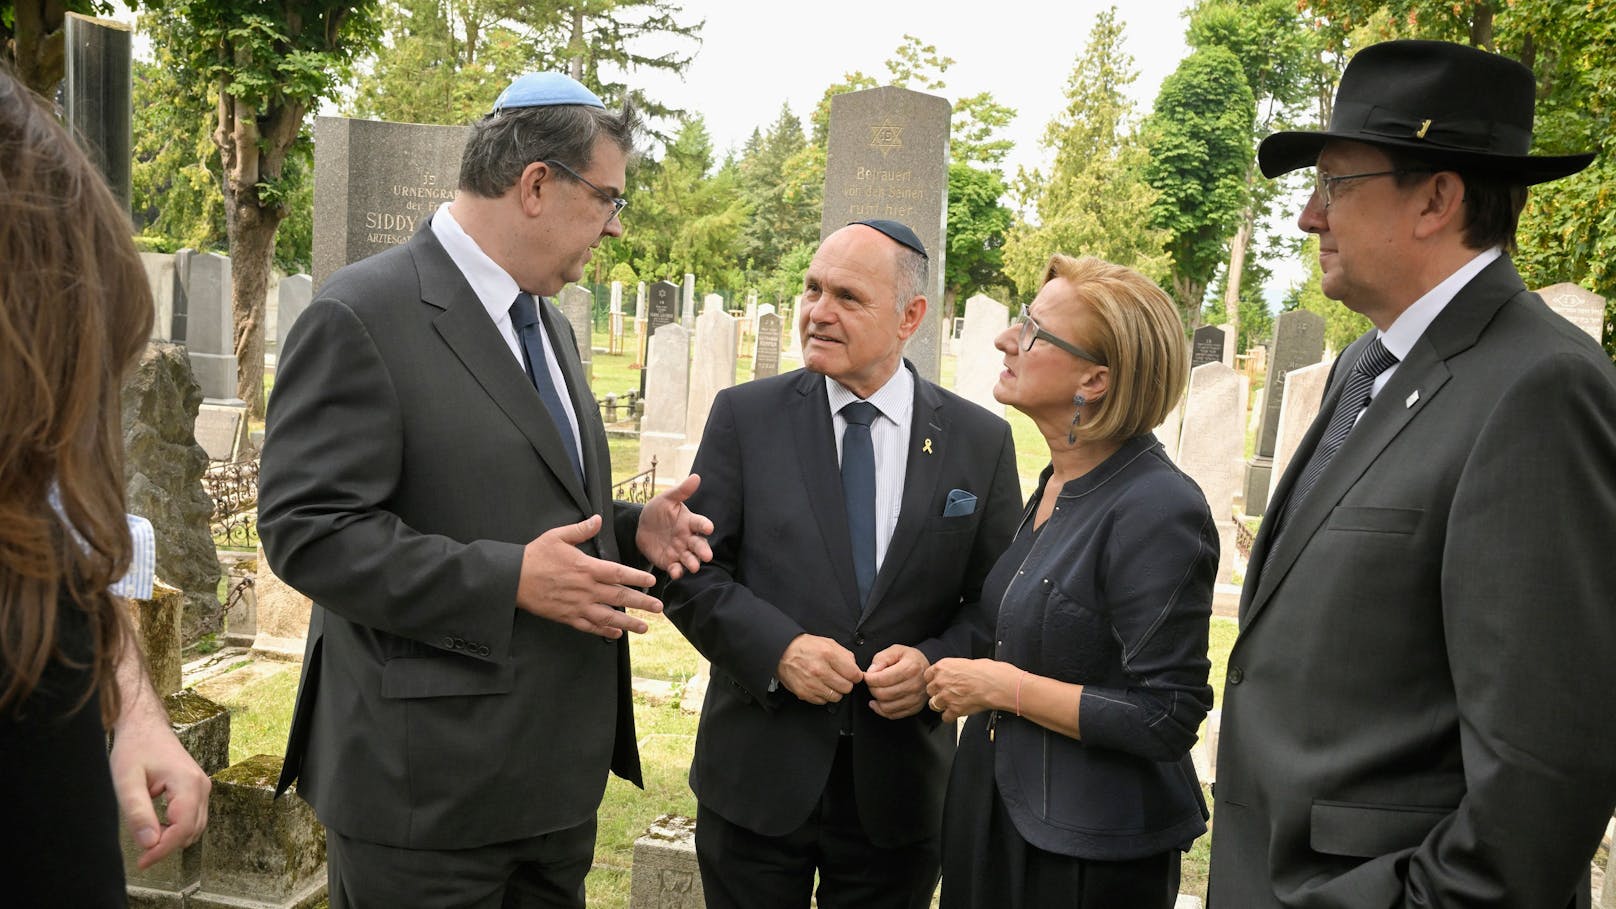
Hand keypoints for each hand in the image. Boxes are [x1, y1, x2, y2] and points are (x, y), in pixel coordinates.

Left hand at [109, 707, 210, 869]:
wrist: (144, 726)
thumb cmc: (135, 749)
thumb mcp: (127, 781)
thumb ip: (138, 812)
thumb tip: (149, 843)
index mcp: (188, 783)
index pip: (183, 828)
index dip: (163, 849)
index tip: (142, 861)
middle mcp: (201, 786)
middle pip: (192, 830)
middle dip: (167, 845)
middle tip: (140, 853)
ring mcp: (202, 786)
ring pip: (195, 826)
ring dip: (173, 838)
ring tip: (146, 836)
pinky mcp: (197, 788)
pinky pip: (193, 817)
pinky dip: (177, 828)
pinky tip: (156, 826)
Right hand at [519, 514, 661, 638]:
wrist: (513, 578)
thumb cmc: (535, 555)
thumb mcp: (557, 536)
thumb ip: (581, 530)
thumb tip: (598, 519)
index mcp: (587, 568)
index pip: (619, 573)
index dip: (637, 577)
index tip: (651, 581)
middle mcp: (586, 589)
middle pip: (620, 597)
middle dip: (642, 603)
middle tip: (659, 608)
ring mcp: (578, 606)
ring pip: (609, 617)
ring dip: (628, 622)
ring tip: (645, 627)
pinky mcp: (567, 617)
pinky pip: (590, 626)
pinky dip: (605, 631)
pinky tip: (617, 634)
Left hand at [636, 473, 714, 579]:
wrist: (641, 527)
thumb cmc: (658, 511)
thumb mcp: (667, 499)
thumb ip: (681, 491)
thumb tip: (696, 477)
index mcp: (689, 522)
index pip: (700, 523)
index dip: (705, 526)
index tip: (709, 528)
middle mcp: (688, 538)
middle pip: (699, 545)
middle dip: (703, 550)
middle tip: (706, 556)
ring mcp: (680, 551)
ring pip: (690, 558)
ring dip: (693, 563)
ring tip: (693, 566)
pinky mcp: (670, 562)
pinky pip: (676, 568)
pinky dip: (677, 571)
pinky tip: (676, 573)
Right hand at [776, 634, 862, 703]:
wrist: (782, 652)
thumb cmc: (805, 647)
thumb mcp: (828, 643)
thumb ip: (845, 655)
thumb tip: (855, 668)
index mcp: (828, 655)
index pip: (854, 674)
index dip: (856, 675)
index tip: (853, 675)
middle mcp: (820, 670)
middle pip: (846, 687)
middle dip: (846, 683)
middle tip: (840, 678)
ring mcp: (812, 684)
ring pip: (836, 697)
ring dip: (835, 691)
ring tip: (829, 682)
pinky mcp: (804, 693)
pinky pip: (823, 701)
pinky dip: (824, 695)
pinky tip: (819, 686)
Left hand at [864, 644, 929, 718]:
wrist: (930, 671)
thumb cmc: (912, 660)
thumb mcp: (896, 650)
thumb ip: (882, 658)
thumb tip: (871, 671)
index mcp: (910, 668)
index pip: (882, 679)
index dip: (869, 679)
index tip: (866, 676)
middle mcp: (914, 685)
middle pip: (883, 693)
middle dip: (872, 688)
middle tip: (871, 683)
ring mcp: (915, 699)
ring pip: (887, 706)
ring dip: (876, 700)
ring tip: (875, 691)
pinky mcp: (914, 708)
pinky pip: (893, 715)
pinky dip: (882, 710)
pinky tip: (878, 703)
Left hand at [924, 658, 1017, 723]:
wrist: (997, 684)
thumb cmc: (988, 671)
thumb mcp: (967, 662)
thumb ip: (955, 669)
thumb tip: (955, 674)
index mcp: (943, 666)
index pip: (928, 675)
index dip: (934, 680)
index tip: (939, 683)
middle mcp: (941, 681)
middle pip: (929, 690)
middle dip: (937, 692)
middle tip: (947, 693)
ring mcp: (946, 696)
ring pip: (934, 705)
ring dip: (942, 705)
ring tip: (950, 704)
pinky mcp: (954, 710)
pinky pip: (945, 718)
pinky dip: (950, 717)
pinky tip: (956, 713)